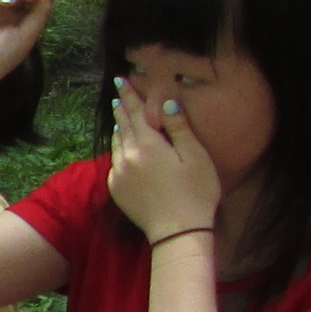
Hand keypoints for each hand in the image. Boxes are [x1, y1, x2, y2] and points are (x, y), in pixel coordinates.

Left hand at [107, 76, 222, 240]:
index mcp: (147, 146)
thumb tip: (166, 104)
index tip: (121, 80)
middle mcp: (127, 157)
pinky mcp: (116, 189)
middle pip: (123, 126)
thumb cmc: (195, 192)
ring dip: (119, 129)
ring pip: (117, 144)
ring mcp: (119, 174)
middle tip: (119, 94)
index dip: (129, 95)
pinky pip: (115, 162)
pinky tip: (123, 148)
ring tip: (121, 117)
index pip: (135, 113)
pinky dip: (119, 150)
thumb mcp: (195, 156)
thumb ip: (178, 128)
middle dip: (122, 109)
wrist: (177, 231)